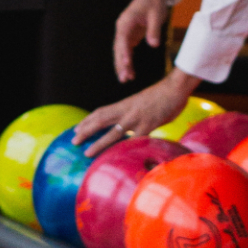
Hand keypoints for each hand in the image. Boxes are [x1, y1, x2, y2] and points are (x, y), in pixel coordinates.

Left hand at [73, 68, 200, 156]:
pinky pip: (134, 141)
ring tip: (86, 152)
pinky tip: (117, 159)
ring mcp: (136, 119)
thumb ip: (135, 115)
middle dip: (85, 130)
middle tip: (73, 140)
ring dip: (98, 143)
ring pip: (112, 133)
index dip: (88, 120)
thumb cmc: (162, 96)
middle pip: (100, 120)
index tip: (77, 128)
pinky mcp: (148, 126)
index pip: (101, 112)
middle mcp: (126, 111)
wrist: (175, 88)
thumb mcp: (142, 103)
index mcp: (124, 104)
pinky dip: (125, 150)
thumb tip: (132, 128)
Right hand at [113, 0, 170, 82]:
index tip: (126, 64)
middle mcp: (122, 27)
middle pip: (119, 48)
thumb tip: (153, 45)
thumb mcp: (156, 15)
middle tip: (123, 78)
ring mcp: (125, 31)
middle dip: (120, 63)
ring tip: (126, 79)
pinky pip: (127, 50)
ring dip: (122, 64)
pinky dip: (127, 60)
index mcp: (126, 21)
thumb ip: (154, 30)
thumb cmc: (154, 2)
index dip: (124, 52)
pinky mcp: (130, 35)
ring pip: (121, 51)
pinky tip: (130, 72)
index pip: (123, 39)